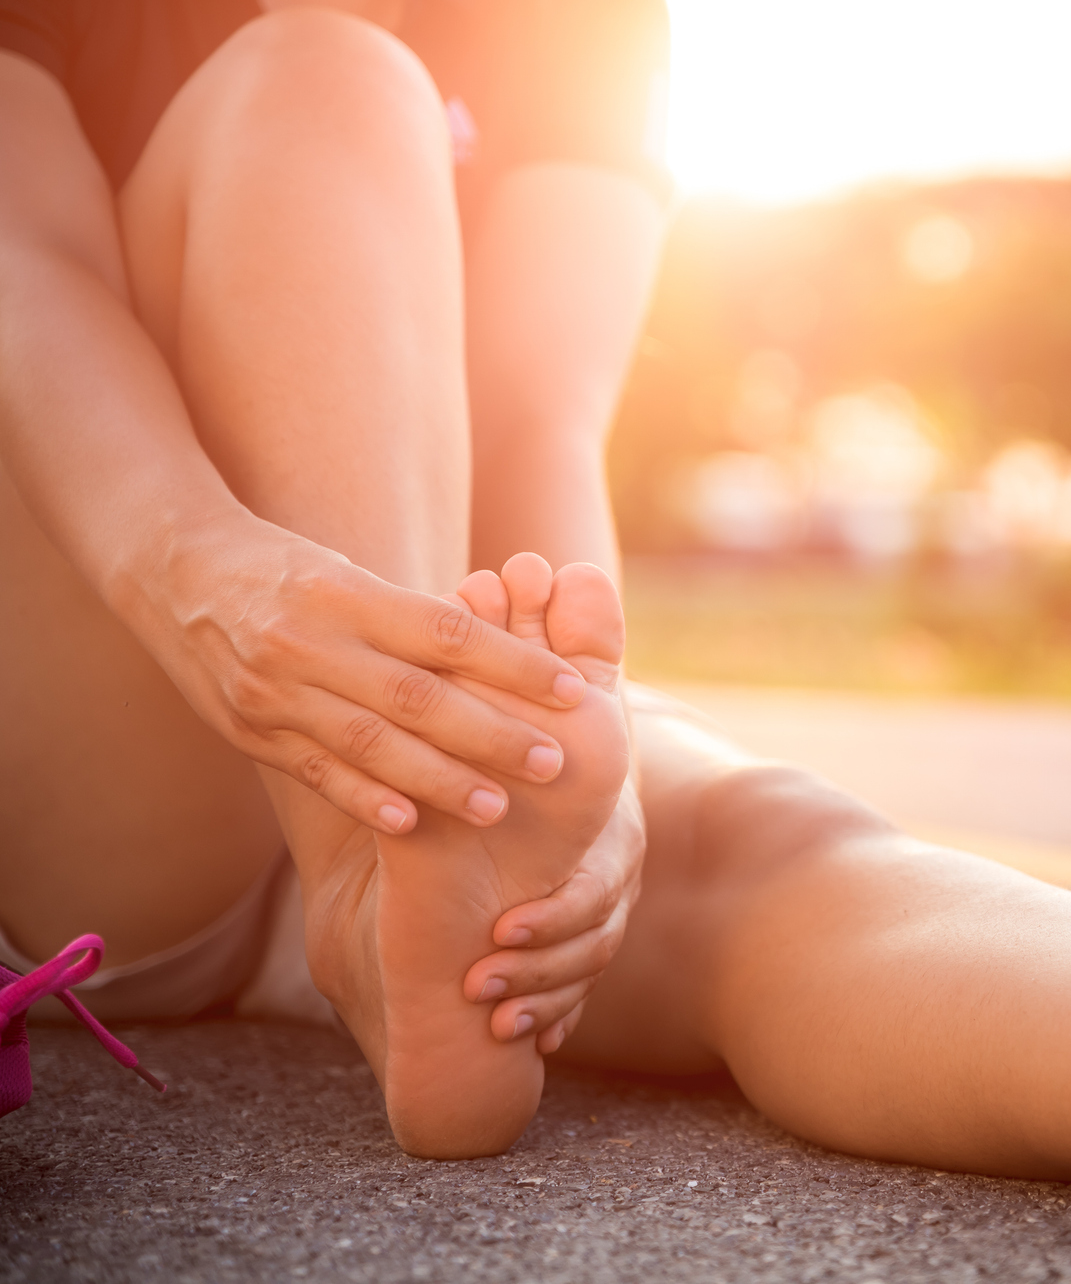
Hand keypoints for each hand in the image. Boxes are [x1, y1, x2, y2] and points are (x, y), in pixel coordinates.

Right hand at [133, 511, 588, 834]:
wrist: (173, 571)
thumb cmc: (288, 570)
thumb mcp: (351, 576)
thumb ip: (412, 619)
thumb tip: (502, 652)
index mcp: (348, 595)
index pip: (447, 634)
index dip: (514, 664)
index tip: (573, 690)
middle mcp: (312, 645)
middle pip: (417, 698)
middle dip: (491, 734)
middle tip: (554, 762)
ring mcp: (276, 692)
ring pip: (371, 743)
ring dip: (439, 780)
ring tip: (496, 806)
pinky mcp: (252, 732)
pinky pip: (317, 772)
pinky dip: (366, 800)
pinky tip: (412, 823)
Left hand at [462, 776, 645, 1052]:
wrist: (566, 770)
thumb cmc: (530, 769)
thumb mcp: (523, 769)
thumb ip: (492, 782)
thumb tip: (429, 786)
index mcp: (612, 839)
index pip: (593, 894)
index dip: (550, 920)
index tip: (497, 932)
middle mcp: (621, 882)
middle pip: (596, 942)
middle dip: (537, 972)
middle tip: (476, 986)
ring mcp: (612, 916)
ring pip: (591, 972)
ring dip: (546, 1004)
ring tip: (498, 1027)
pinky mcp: (593, 940)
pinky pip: (586, 990)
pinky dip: (561, 1016)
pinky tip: (539, 1044)